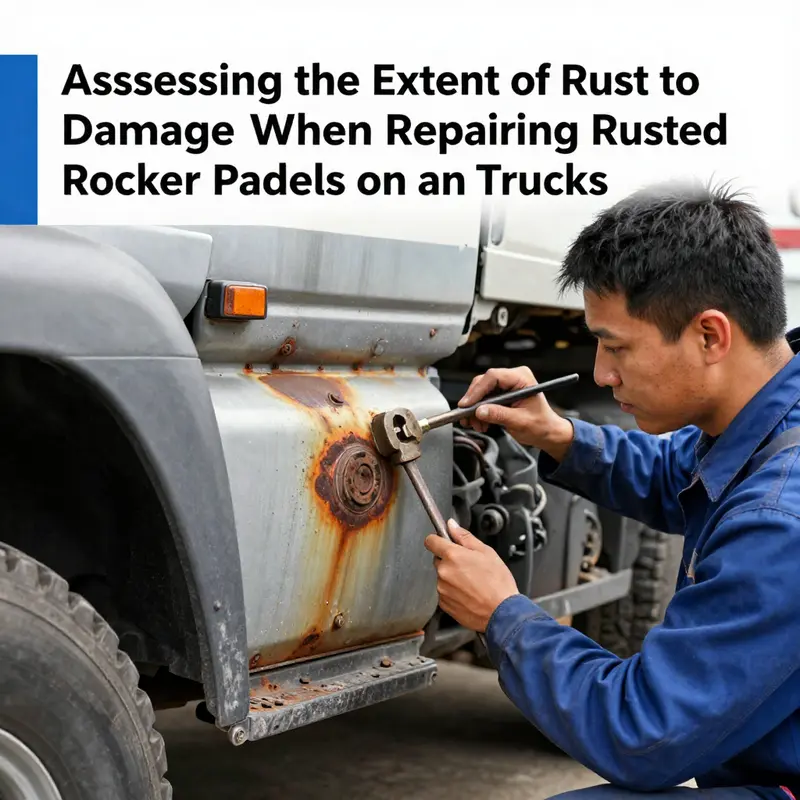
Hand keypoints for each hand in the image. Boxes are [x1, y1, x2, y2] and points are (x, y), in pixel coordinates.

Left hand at [425, 519, 518, 632]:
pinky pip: (445, 592)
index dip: (437, 539)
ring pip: (442, 577)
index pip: (431, 541)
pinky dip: (454, 592)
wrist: (502, 613)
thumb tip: (452, 526)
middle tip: (469, 566)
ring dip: (452, 577)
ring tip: (472, 583)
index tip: (443, 542)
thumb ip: (465, 537)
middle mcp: (443, 572)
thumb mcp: (486, 552)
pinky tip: (469, 594)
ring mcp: (442, 589)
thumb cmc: (498, 584)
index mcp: (452, 556)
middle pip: (439, 560)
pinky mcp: (444, 604)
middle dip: (450, 560)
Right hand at [458, 366, 573, 460]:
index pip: (493, 377)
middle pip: (483, 383)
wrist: (547, 432)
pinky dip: (478, 412)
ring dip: (475, 409)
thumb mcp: (520, 421)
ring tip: (476, 424)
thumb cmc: (541, 425)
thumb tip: (480, 411)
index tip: (467, 404)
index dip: (478, 390)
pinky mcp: (500, 394)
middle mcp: (512, 378)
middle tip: (467, 416)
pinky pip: (483, 399)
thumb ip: (500, 415)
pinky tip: (480, 423)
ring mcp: (505, 385)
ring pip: (480, 392)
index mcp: (521, 378)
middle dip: (474, 401)